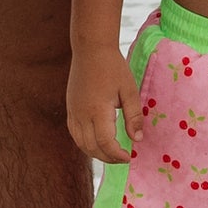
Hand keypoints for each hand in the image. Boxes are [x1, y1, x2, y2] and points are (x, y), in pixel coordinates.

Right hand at [68, 44, 142, 163]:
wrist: (91, 49)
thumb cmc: (113, 67)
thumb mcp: (129, 90)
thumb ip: (134, 116)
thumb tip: (137, 139)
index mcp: (98, 110)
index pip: (105, 143)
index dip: (117, 154)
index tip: (129, 157)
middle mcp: (82, 114)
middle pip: (91, 147)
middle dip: (108, 157)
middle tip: (123, 158)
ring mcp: (73, 112)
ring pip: (80, 143)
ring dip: (96, 153)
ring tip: (111, 154)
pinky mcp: (70, 108)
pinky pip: (75, 133)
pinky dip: (85, 143)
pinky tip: (96, 143)